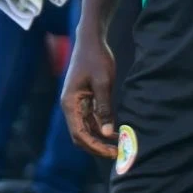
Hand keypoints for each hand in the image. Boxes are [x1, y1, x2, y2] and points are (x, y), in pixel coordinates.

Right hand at [61, 27, 117, 158]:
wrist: (91, 40)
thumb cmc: (96, 58)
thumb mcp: (103, 82)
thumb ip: (104, 108)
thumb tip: (106, 132)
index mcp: (70, 103)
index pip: (80, 134)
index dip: (95, 147)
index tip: (112, 153)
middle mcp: (71, 107)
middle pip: (81, 135)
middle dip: (98, 146)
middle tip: (118, 153)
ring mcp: (77, 104)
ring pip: (87, 129)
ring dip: (101, 138)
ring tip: (121, 144)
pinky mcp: (85, 100)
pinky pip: (91, 119)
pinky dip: (102, 127)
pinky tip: (116, 132)